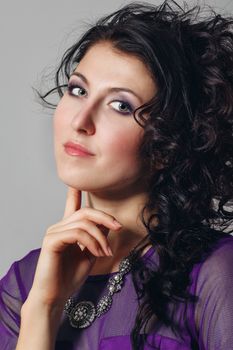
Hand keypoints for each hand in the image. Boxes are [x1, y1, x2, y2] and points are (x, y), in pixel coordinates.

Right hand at [26, 187, 121, 307]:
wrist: (55, 298)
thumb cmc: (70, 277)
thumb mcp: (90, 254)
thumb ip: (97, 238)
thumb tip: (109, 224)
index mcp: (67, 229)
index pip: (72, 206)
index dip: (75, 193)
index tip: (78, 182)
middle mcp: (59, 227)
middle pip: (85, 212)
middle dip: (105, 217)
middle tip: (119, 227)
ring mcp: (53, 232)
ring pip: (83, 222)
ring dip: (100, 237)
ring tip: (105, 252)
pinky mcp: (51, 241)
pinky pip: (76, 233)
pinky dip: (91, 242)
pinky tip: (96, 253)